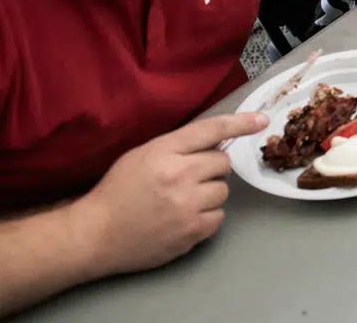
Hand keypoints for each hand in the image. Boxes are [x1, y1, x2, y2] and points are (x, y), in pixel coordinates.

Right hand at [77, 113, 267, 274]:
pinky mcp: (191, 232)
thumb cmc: (119, 191)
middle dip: (210, 169)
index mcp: (164, 153)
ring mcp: (186, 206)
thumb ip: (179, 146)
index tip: (261, 121)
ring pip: (223, 191)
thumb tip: (218, 141)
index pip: (210, 130)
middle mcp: (179, 176)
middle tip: (187, 179)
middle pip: (223, 163)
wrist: (94, 235)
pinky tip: (183, 218)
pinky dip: (205, 217)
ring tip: (181, 201)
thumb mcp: (143, 155)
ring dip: (208, 194)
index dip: (240, 123)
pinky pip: (218, 217)